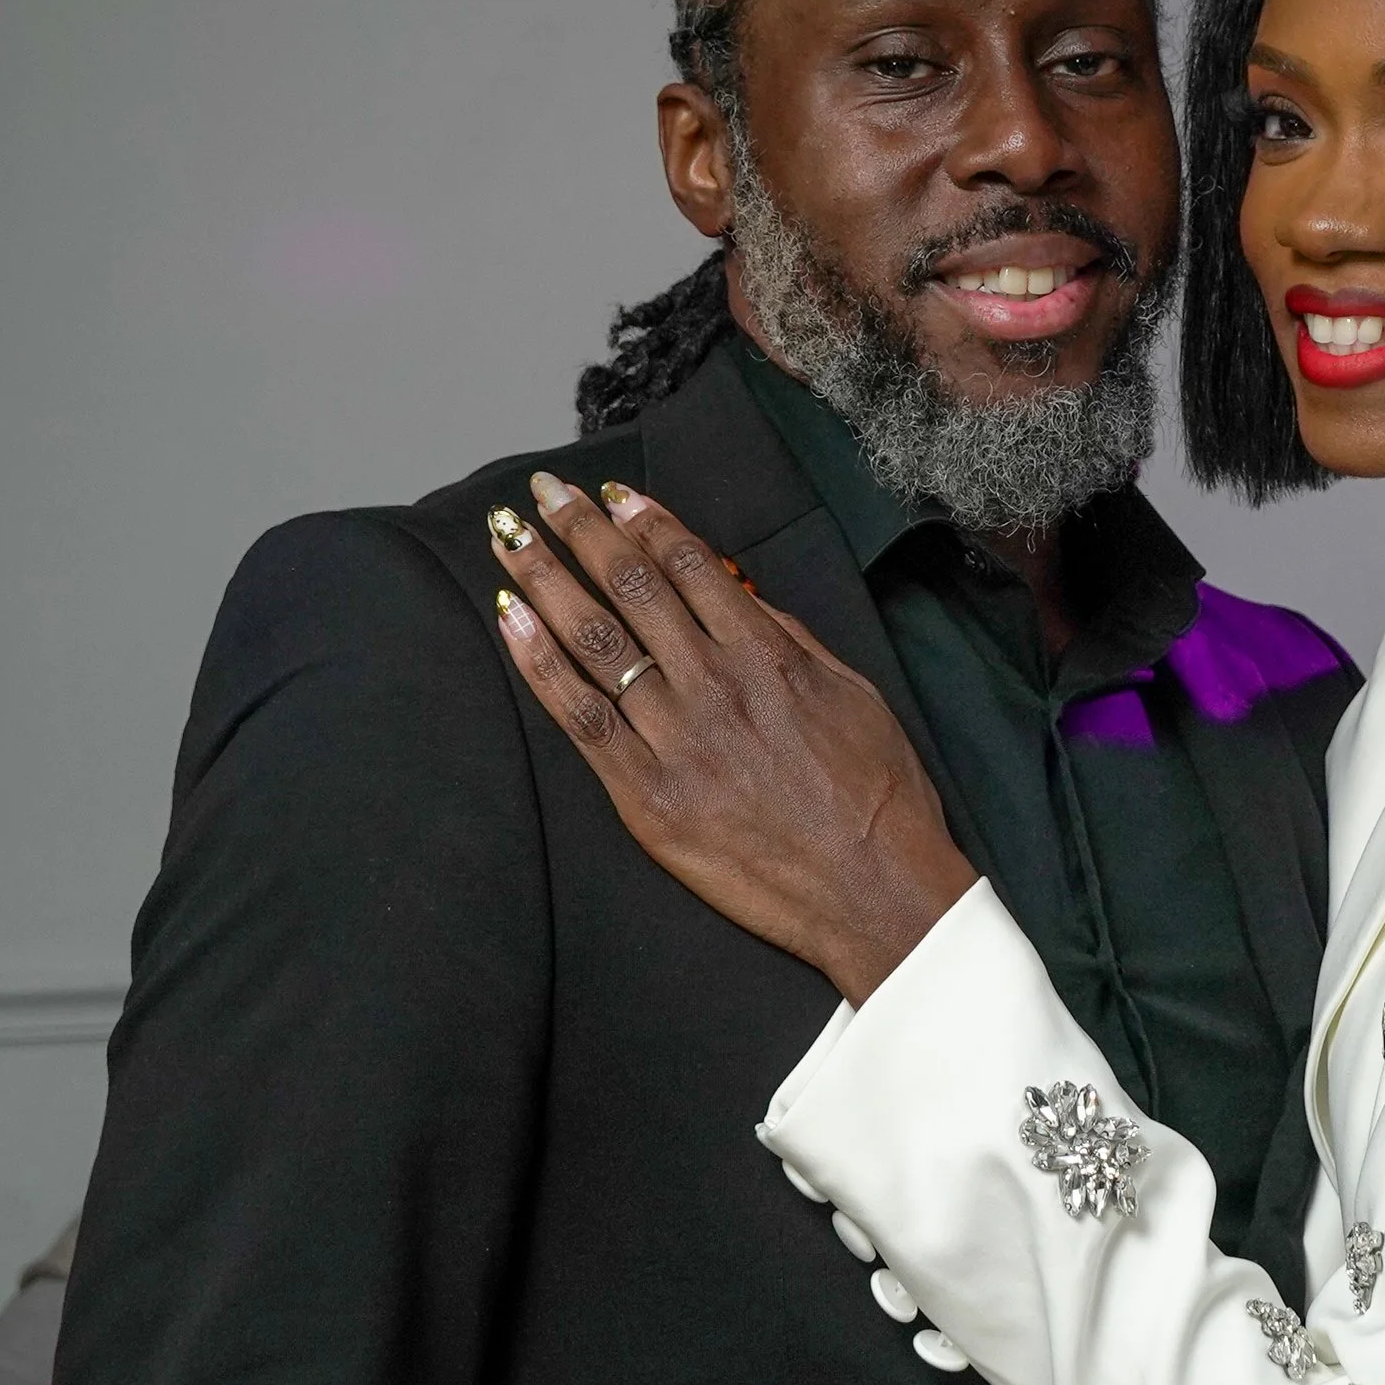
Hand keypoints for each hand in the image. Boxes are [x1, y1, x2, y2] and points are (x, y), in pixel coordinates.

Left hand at [490, 472, 975, 999]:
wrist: (874, 892)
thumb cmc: (878, 799)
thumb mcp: (853, 695)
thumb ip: (790, 641)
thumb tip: (738, 596)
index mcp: (767, 655)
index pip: (689, 565)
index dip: (643, 520)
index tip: (610, 493)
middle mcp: (715, 684)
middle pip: (630, 585)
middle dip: (579, 529)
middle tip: (542, 492)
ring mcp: (676, 739)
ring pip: (594, 638)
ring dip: (543, 576)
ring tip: (507, 537)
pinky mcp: (647, 795)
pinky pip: (580, 716)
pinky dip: (540, 662)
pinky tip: (511, 617)